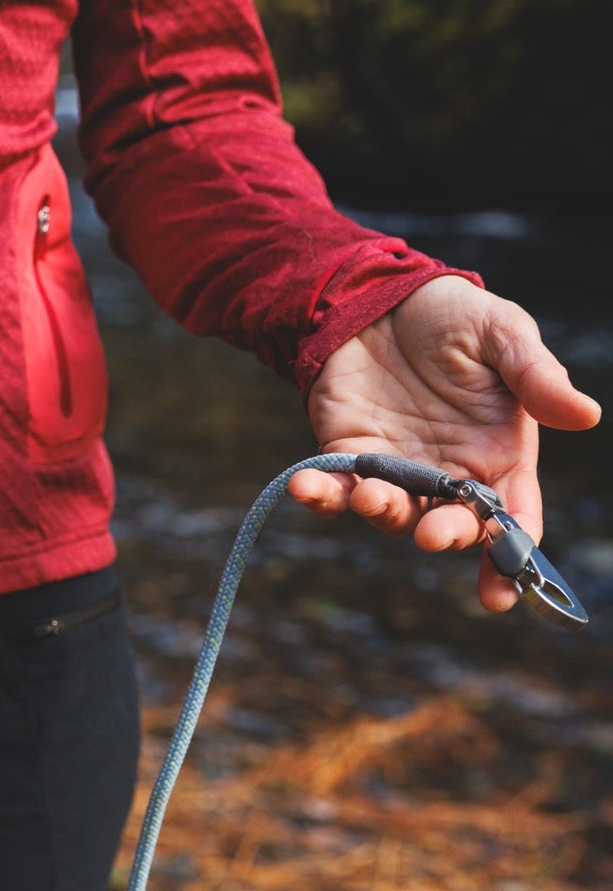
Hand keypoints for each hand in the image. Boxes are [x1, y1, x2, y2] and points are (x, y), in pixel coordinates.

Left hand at [288, 275, 600, 612]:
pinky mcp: (346, 456)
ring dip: (382, 513)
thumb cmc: (454, 317)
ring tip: (372, 495)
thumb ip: (537, 377)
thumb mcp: (504, 334)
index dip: (510, 559)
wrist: (383, 297)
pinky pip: (334, 489)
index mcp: (499, 456)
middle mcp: (448, 475)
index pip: (512, 519)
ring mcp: (395, 470)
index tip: (502, 593)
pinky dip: (320, 495)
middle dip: (444, 536)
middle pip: (451, 527)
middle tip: (433, 534)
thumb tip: (586, 416)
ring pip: (392, 514)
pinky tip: (305, 488)